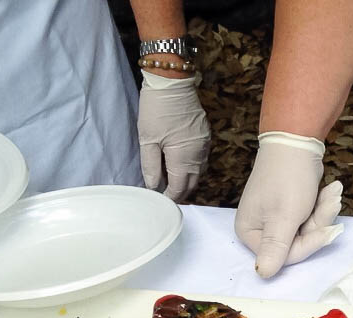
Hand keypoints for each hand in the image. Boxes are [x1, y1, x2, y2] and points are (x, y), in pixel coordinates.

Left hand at [137, 74, 209, 201]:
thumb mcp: (147, 139)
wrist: (173, 81)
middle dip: (180, 191)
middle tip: (166, 194)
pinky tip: (180, 164)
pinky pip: (201, 159)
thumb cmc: (156, 108)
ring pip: (198, 172)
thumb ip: (151, 166)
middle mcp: (198, 155)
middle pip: (192, 183)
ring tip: (172, 181)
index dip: (170, 197)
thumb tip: (153, 186)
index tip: (161, 200)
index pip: (180, 187)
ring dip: (187, 180)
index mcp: (184, 158)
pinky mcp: (205, 136)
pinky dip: (192, 167)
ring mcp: (204, 145)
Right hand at [235, 132, 342, 278]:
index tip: (328, 229)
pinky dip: (321, 205)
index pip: (284, 256)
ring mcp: (274, 219)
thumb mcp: (284, 217)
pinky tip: (331, 189)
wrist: (296, 140)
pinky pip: (309, 218)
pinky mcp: (288, 209)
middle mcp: (259, 228)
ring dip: (323, 211)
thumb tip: (263, 275)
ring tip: (334, 190)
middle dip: (318, 223)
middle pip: (297, 243)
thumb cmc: (288, 178)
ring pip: (307, 230)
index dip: (309, 244)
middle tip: (333, 201)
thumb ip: (276, 248)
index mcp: (249, 232)